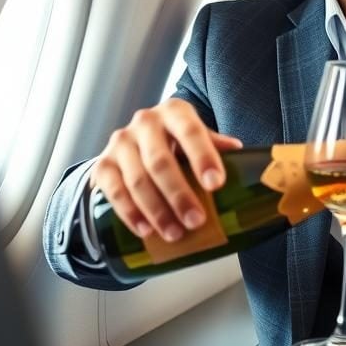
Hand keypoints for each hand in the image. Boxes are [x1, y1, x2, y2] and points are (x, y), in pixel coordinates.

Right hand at [89, 99, 241, 241]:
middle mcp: (145, 122)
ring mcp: (120, 142)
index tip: (217, 184)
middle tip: (196, 221)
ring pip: (137, 180)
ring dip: (156, 210)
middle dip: (179, 194)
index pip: (191, 131)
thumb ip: (216, 146)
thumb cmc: (176, 142)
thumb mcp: (198, 137)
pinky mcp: (102, 164)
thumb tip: (242, 154)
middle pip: (161, 161)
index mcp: (175, 112)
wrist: (134, 144)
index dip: (204, 157)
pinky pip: (113, 191)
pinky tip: (145, 230)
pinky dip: (129, 213)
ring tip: (174, 234)